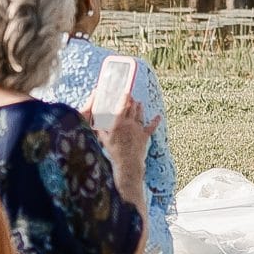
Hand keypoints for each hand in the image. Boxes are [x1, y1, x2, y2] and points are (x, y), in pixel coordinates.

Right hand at [91, 84, 159, 199]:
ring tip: (139, 103)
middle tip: (131, 96)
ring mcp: (138, 129)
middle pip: (132, 108)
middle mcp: (130, 123)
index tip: (126, 91)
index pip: (123, 106)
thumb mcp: (104, 139)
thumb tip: (94, 122)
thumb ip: (100, 129)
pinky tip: (158, 116)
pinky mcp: (145, 136)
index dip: (125, 98)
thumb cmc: (114, 151)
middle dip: (132, 101)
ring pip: (140, 114)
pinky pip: (151, 126)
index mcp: (119, 123)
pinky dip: (155, 121)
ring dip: (140, 108)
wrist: (128, 163)